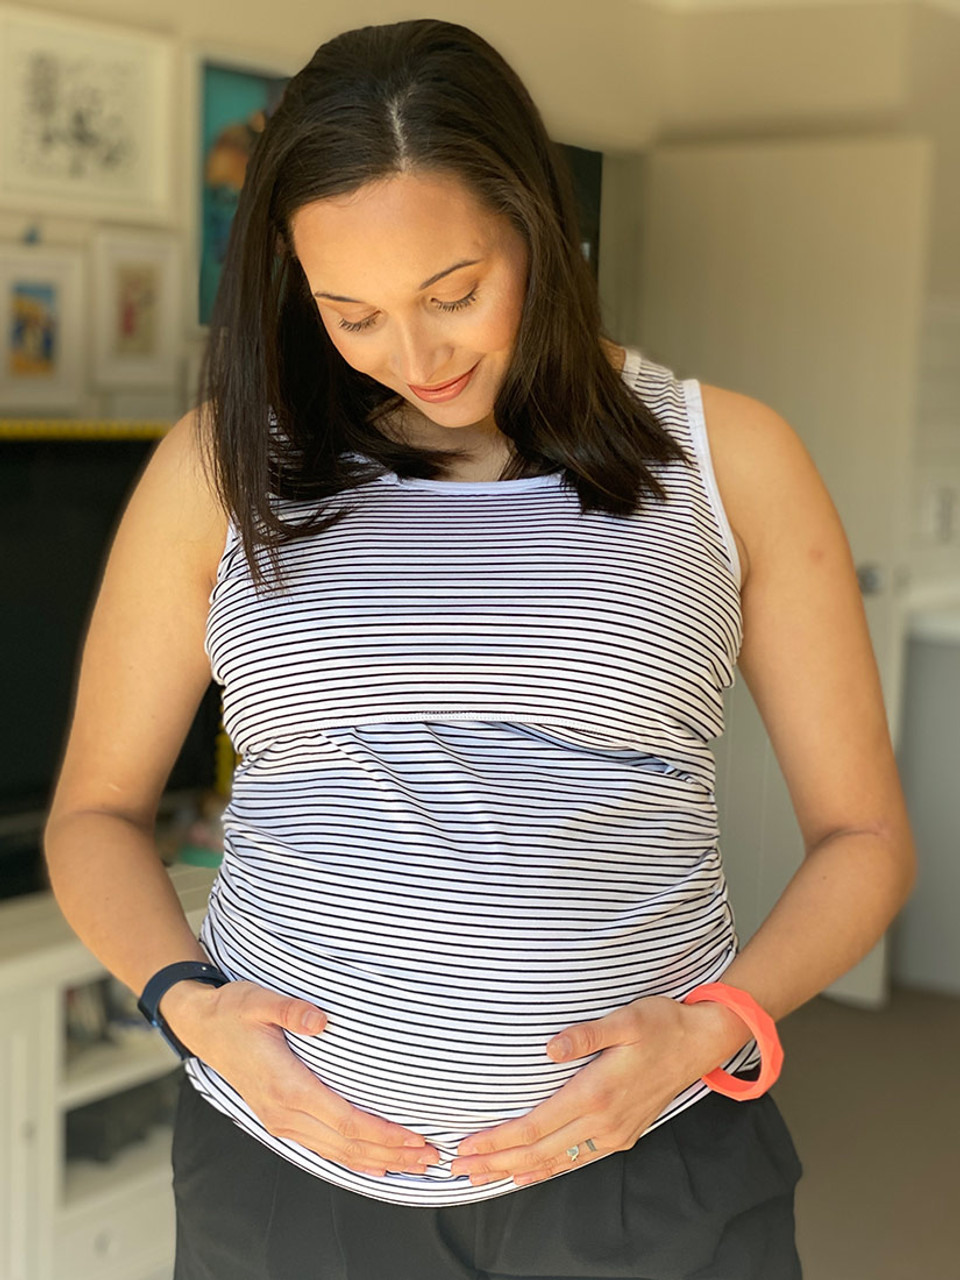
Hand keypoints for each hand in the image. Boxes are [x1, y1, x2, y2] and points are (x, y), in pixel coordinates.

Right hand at [162, 978, 441, 1176]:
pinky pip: (323, 1148)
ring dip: (378, 1161)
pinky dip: (354, 1159)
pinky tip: (376, 1166)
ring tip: (416, 1165)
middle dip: (392, 1154)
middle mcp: (285, 1113)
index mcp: (286, 1087)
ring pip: (338, 1152)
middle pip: (348, 1145)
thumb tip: (319, 1019)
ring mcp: (281, 1121)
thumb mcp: (258, 1000)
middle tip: (434, 1157)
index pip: (345, 1121)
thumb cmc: (235, 1011)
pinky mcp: (282, 1120)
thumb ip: (290, 1009)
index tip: (416, 1138)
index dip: (383, 1134)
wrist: (203, 1027)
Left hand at [449, 994, 748, 1187]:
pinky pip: (577, 1159)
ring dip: (516, 1170)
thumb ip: (587, 1034)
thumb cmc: (661, 1023)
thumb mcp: (626, 1018)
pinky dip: (548, 1169)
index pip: (535, 1126)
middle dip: (496, 1162)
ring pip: (556, 1161)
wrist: (700, 1042)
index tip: (467, 1146)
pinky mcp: (622, 1134)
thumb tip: (550, 1048)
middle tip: (460, 1168)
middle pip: (538, 1152)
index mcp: (596, 1094)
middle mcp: (603, 1122)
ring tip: (483, 1176)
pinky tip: (529, 1173)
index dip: (498, 1139)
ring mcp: (614, 1133)